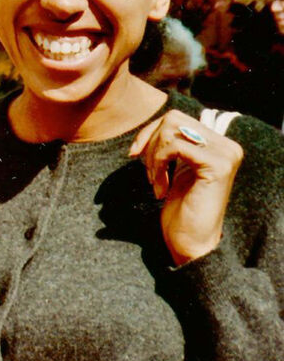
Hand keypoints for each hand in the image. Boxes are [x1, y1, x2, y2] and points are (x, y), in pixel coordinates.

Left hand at [129, 110, 243, 265]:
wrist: (190, 242)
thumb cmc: (180, 208)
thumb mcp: (174, 167)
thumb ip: (172, 143)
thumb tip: (152, 124)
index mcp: (218, 144)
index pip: (175, 118)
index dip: (149, 132)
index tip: (133, 154)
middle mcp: (227, 145)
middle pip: (172, 119)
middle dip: (149, 142)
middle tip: (148, 173)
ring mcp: (225, 154)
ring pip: (171, 130)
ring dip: (153, 157)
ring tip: (155, 182)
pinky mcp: (218, 165)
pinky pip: (174, 145)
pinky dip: (158, 164)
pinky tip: (160, 188)